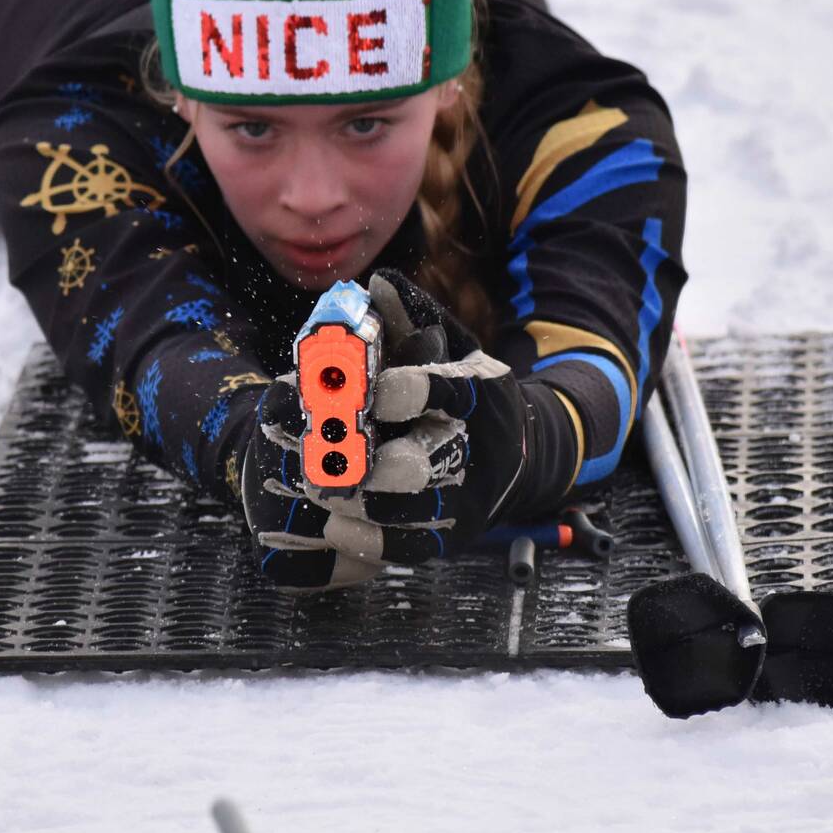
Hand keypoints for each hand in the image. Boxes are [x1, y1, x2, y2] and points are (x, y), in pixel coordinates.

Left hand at [237, 269, 534, 591]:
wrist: (517, 454)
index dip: (397, 390)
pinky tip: (332, 522)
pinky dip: (364, 538)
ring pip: (406, 514)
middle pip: (420, 465)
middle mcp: (476, 453)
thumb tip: (377, 283)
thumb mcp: (452, 347)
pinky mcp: (450, 537)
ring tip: (316, 486)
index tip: (360, 388)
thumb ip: (414, 318)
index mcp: (477, 397)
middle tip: (323, 452)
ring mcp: (465, 502)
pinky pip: (404, 549)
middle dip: (365, 462)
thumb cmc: (466, 392)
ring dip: (354, 503)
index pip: (439, 391)